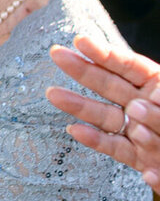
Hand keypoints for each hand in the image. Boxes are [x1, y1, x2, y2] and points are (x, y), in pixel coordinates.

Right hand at [47, 35, 159, 185]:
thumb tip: (135, 112)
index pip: (129, 65)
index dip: (105, 53)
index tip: (80, 41)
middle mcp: (147, 105)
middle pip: (111, 84)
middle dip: (82, 69)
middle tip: (56, 54)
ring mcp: (142, 132)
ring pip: (106, 115)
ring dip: (79, 105)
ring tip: (52, 94)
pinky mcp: (140, 159)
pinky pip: (115, 147)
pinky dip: (95, 141)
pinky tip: (74, 131)